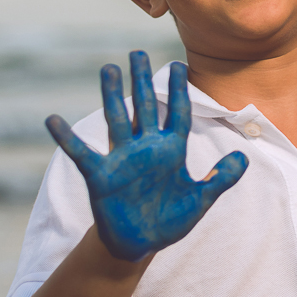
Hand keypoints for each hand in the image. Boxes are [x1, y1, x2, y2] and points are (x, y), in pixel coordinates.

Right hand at [45, 51, 247, 261]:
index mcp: (171, 150)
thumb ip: (221, 178)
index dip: (178, 90)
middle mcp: (146, 148)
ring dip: (111, 95)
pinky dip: (66, 138)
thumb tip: (243, 158)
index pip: (176, 113)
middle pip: (144, 106)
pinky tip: (53, 120)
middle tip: (137, 52)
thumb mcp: (201, 198)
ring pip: (117, 120)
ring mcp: (122, 159)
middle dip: (142, 80)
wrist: (141, 244)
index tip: (179, 65)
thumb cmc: (170, 219)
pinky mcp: (101, 176)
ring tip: (107, 68)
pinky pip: (82, 154)